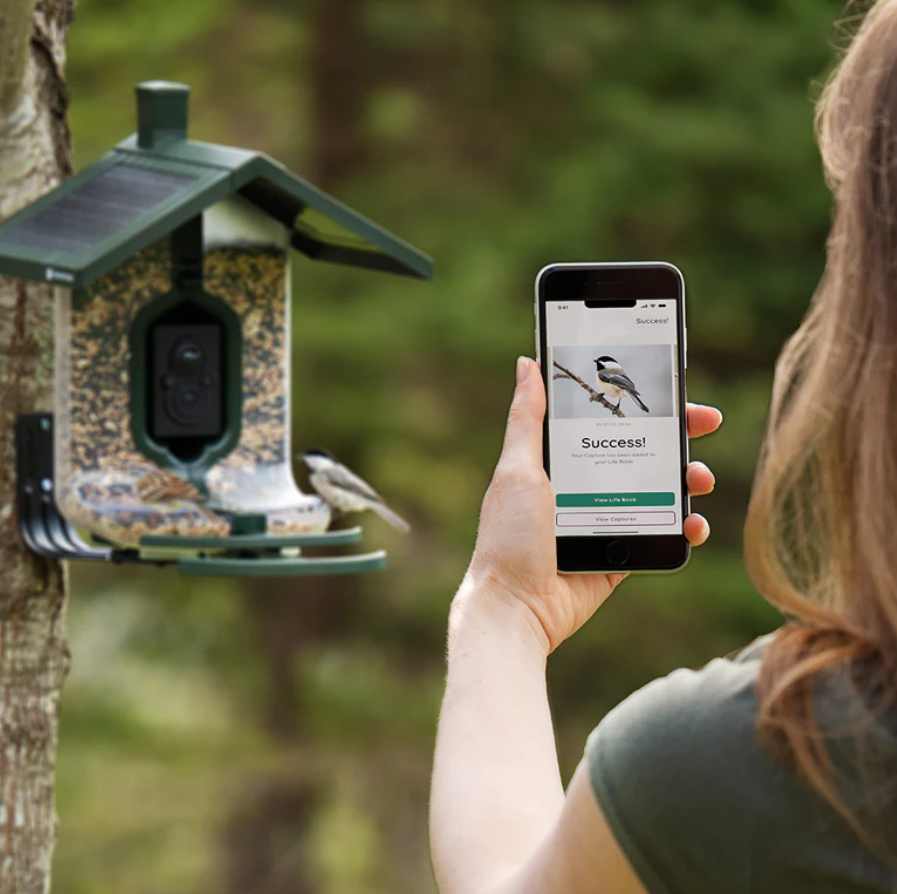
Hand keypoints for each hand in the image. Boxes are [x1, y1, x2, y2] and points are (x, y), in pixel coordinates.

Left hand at [459, 356, 721, 654]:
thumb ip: (527, 419)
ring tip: (701, 478)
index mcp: (558, 462)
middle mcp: (583, 487)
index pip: (605, 420)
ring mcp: (604, 520)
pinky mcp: (619, 554)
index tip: (670, 387)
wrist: (516, 608)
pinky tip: (695, 523)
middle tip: (706, 421)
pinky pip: (659, 534)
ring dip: (687, 479)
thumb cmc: (509, 537)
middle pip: (639, 451)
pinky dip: (683, 527)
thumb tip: (528, 364)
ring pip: (656, 490)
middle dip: (676, 435)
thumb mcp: (518, 470)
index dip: (637, 403)